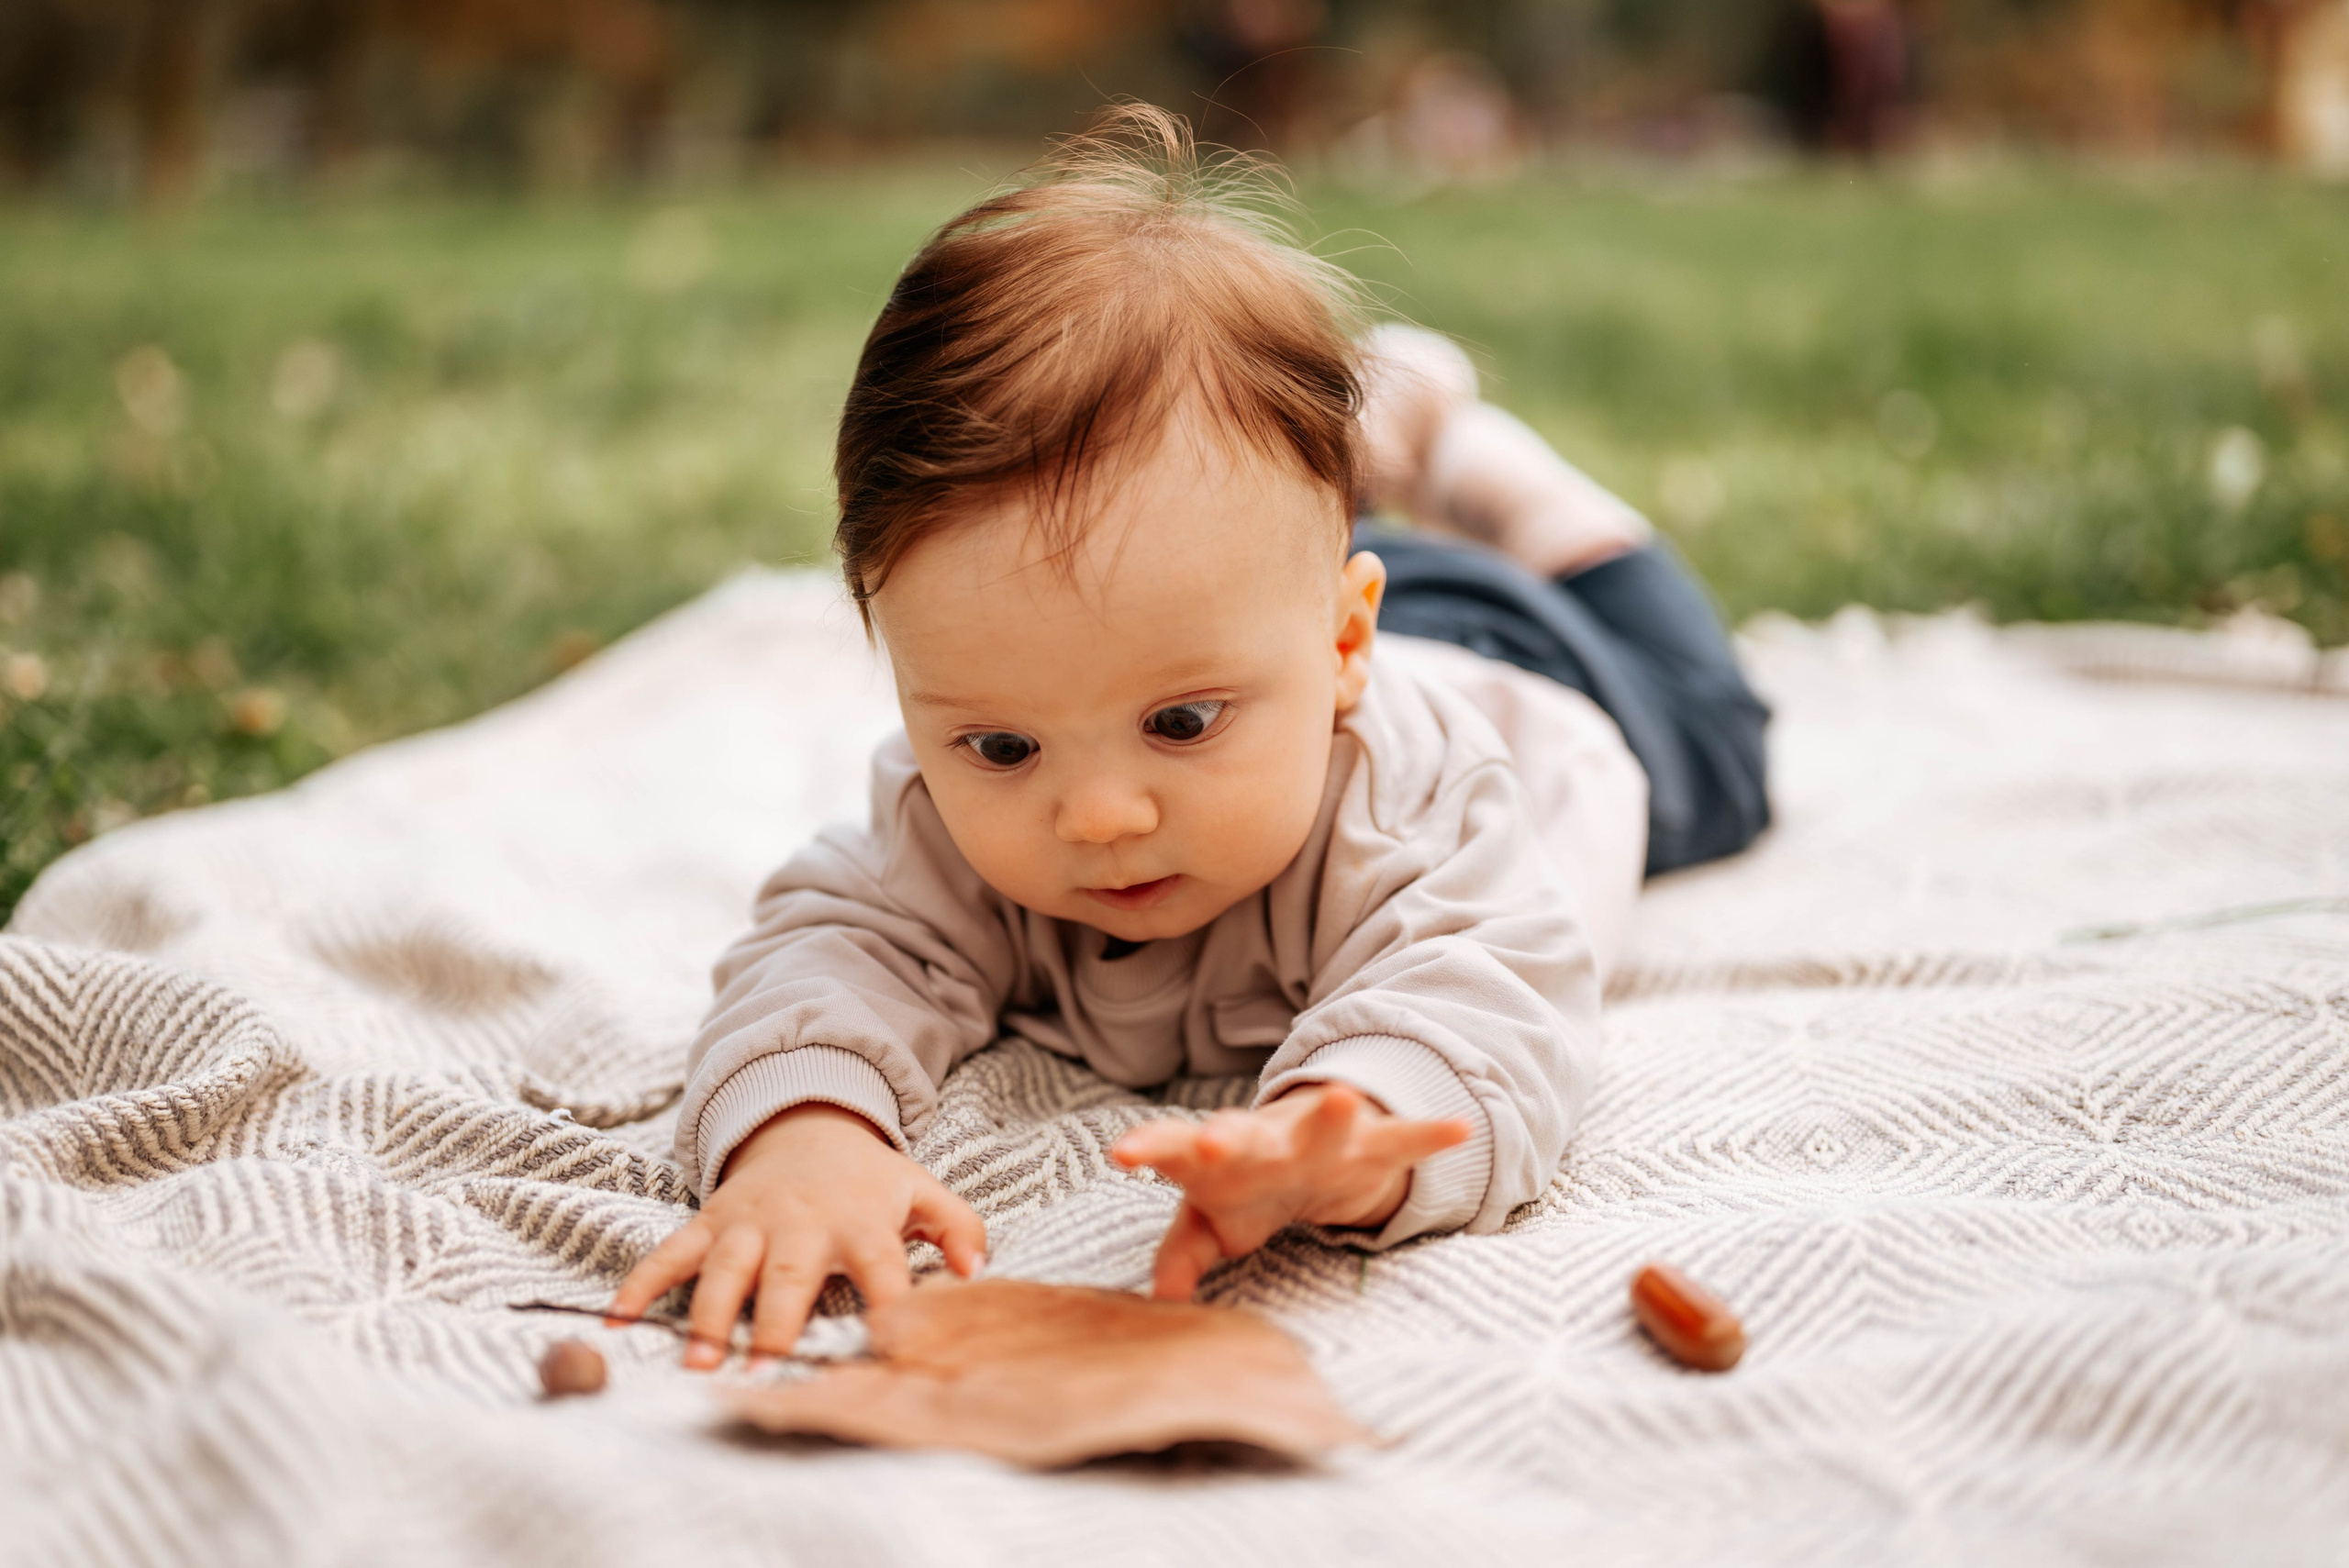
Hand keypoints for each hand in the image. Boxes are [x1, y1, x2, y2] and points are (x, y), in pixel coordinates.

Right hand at [607, 1103, 985, 1368]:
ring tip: (700, 1360)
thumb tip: (977, 1270)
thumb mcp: (921, 1191)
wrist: (805, 1125)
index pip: (881, 1264)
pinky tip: (619, 1318)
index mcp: (860, 1221)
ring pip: (725, 1269)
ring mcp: (748, 1223)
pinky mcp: (709, 1223)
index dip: (888, 1301)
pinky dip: (641, 1282)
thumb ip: (958, 1227)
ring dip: (710, 1314)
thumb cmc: (867, 1180)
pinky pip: (669, 1253)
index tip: (887, 1346)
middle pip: (789, 1273)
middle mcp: (800, 1224)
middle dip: (776, 1320)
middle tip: (765, 1368)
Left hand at [1109, 1083, 1470, 1301]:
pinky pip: (1404, 1138)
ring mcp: (1321, 1137)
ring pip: (1325, 1125)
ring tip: (1342, 1098)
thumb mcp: (1212, 1221)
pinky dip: (1430, 1135)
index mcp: (1219, 1157)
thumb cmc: (1246, 1186)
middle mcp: (1267, 1140)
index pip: (1176, 1150)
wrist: (1310, 1148)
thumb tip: (1160, 1301)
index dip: (1151, 1149)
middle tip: (1211, 1140)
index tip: (1122, 1152)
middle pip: (1243, 1135)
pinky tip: (1458, 1130)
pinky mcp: (1372, 1142)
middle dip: (1226, 1137)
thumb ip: (1183, 1252)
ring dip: (1333, 1114)